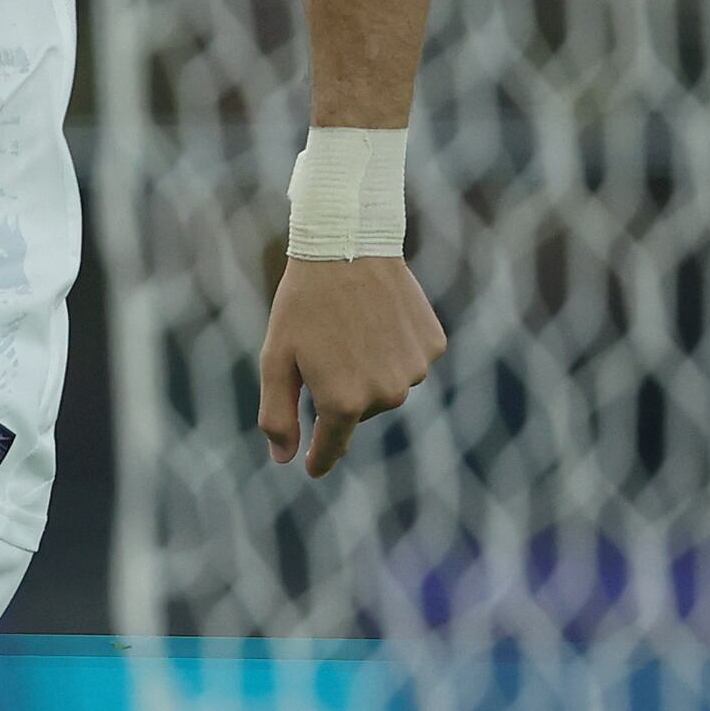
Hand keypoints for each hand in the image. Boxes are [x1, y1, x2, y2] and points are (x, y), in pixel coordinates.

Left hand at [258, 256, 445, 477]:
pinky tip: (378, 321)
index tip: (311, 467)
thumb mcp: (276, 360)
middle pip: (358, 411)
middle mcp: (386, 395)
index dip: (319, 458)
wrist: (349, 244)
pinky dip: (393, 349)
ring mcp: (415, 371)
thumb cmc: (302, 304)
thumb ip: (277, 416)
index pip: (331, 446)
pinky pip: (409, 361)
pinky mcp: (433, 346)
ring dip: (368, 370)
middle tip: (324, 350)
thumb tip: (283, 459)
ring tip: (351, 331)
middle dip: (338, 391)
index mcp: (344, 402)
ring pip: (386, 386)